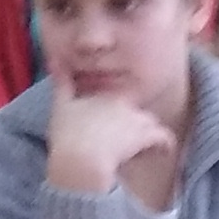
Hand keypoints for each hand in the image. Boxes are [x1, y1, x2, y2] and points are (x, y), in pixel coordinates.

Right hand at [43, 94, 177, 200]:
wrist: (80, 159)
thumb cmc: (67, 135)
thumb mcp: (60, 105)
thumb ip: (61, 82)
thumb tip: (53, 58)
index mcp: (106, 96)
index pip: (122, 96)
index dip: (121, 110)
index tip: (116, 121)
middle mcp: (125, 105)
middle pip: (137, 112)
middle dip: (135, 124)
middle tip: (127, 140)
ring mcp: (136, 121)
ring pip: (151, 123)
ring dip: (149, 135)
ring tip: (144, 148)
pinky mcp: (144, 138)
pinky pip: (164, 138)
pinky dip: (165, 145)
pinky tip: (163, 152)